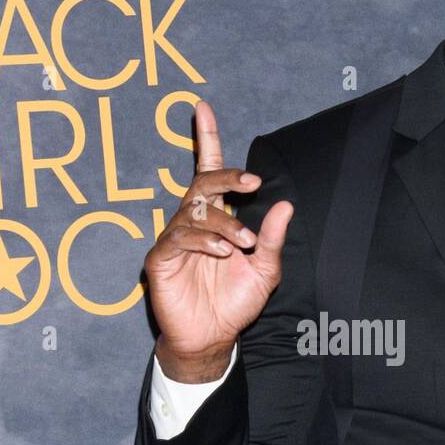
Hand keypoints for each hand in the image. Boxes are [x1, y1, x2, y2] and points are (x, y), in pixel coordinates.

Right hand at [144, 100, 292, 381]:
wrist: (213, 338)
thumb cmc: (235, 302)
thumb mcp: (265, 270)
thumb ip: (273, 239)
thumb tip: (285, 204)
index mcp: (216, 218)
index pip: (208, 171)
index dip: (205, 139)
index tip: (202, 107)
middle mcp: (192, 222)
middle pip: (202, 184)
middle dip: (227, 178)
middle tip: (253, 183)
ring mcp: (173, 239)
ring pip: (194, 212)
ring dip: (224, 222)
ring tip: (244, 243)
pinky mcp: (160, 259)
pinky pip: (178, 238)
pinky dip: (202, 240)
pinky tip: (220, 251)